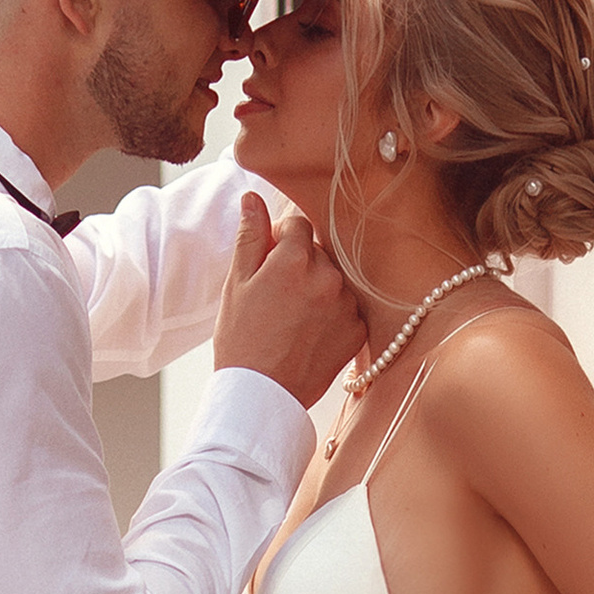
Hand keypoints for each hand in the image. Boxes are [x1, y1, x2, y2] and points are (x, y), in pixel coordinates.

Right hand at [212, 197, 364, 406]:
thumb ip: (249, 236)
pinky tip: (310, 332)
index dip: (279, 240)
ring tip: (294, 318)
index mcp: (293, 261)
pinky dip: (333, 313)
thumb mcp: (236, 284)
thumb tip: (253, 198)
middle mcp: (327, 277)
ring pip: (334, 277)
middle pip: (318, 250)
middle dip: (300, 263)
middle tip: (278, 296)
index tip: (268, 263)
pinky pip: (348, 306)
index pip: (296, 224)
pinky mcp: (357, 330)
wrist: (262, 395)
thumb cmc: (241, 340)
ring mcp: (346, 305)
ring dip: (319, 287)